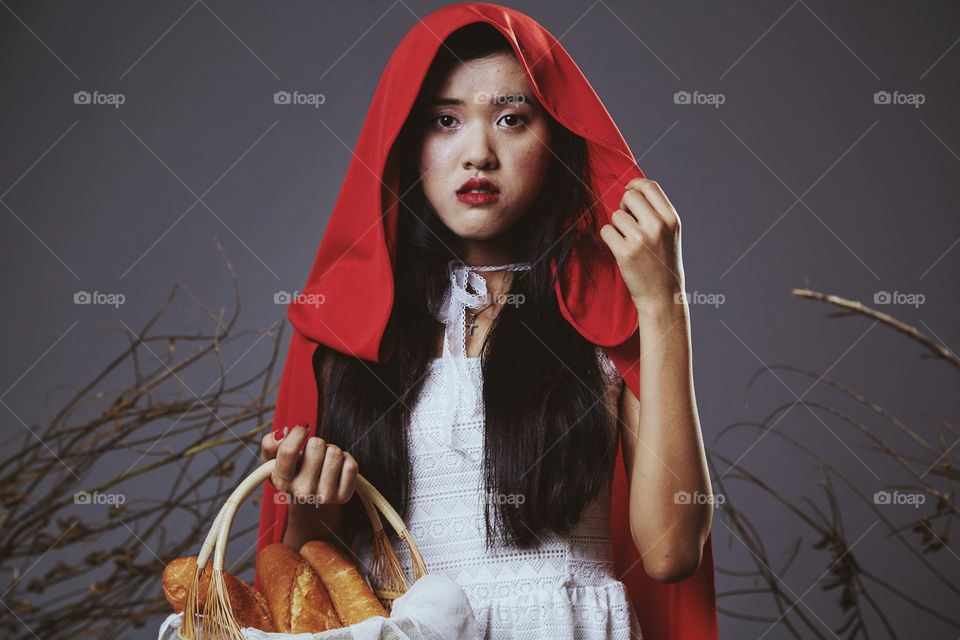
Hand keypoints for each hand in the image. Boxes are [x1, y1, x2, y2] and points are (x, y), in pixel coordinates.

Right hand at [260, 424, 358, 506]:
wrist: (309, 502)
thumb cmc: (292, 473)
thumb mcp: (273, 460)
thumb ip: (270, 443)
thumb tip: (284, 432)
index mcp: (282, 481)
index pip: (288, 451)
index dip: (298, 432)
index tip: (303, 429)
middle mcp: (302, 492)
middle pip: (316, 445)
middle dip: (316, 442)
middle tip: (313, 454)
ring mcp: (324, 496)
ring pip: (335, 452)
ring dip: (331, 450)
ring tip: (324, 461)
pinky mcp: (343, 496)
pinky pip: (351, 465)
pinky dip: (346, 459)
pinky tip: (336, 467)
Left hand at [599, 178, 683, 312]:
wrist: (663, 297)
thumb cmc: (663, 264)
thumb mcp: (670, 234)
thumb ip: (656, 213)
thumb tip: (630, 192)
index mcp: (671, 219)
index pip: (649, 186)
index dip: (634, 184)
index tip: (628, 190)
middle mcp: (658, 226)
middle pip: (629, 196)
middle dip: (623, 206)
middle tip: (627, 222)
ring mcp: (641, 239)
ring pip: (616, 215)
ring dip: (617, 226)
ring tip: (628, 241)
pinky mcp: (625, 253)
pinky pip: (606, 231)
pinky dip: (609, 238)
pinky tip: (619, 249)